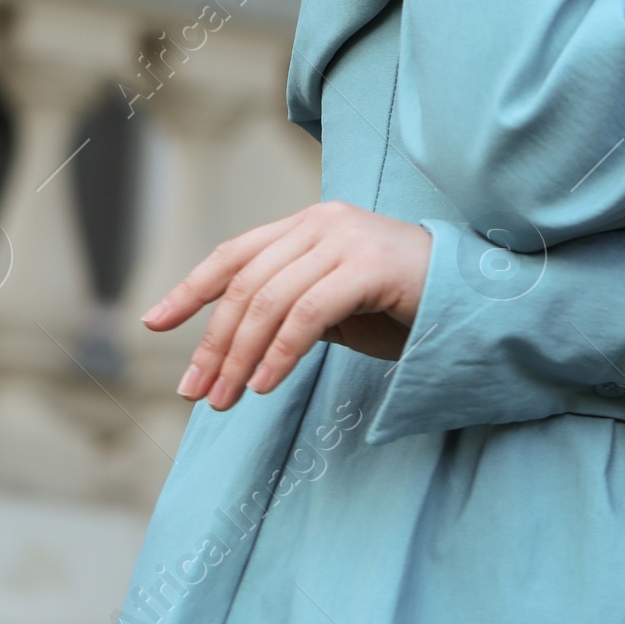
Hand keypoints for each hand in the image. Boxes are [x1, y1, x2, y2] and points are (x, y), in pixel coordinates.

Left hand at [141, 201, 432, 409]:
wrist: (470, 297)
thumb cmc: (400, 306)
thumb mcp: (332, 306)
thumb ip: (288, 309)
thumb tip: (231, 346)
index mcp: (309, 225)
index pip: (235, 254)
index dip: (191, 288)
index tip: (153, 323)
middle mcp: (323, 222)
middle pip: (245, 283)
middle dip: (212, 342)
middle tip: (195, 393)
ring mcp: (347, 238)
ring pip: (269, 299)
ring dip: (239, 356)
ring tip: (226, 400)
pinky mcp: (369, 264)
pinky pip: (309, 312)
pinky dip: (280, 352)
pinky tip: (266, 384)